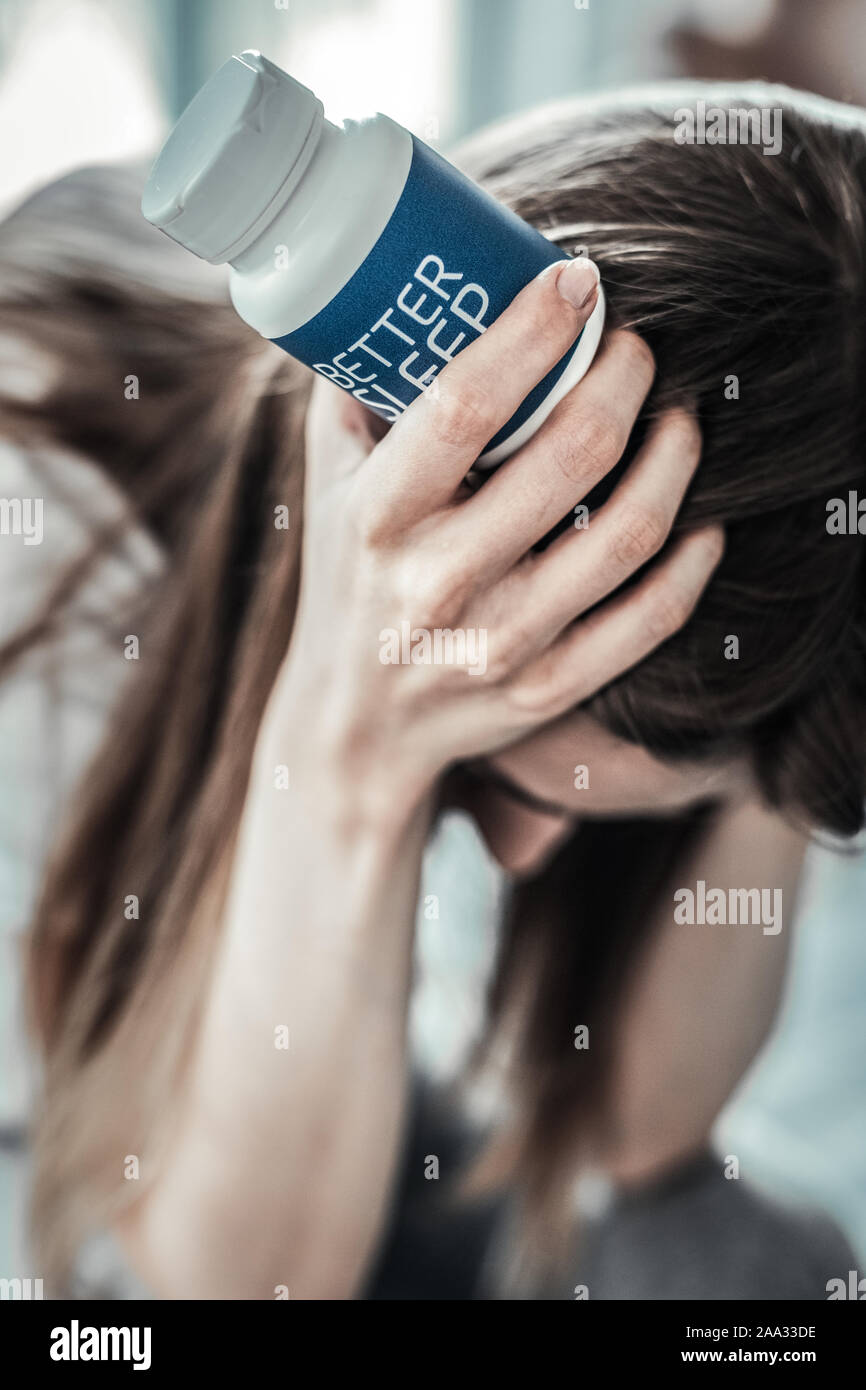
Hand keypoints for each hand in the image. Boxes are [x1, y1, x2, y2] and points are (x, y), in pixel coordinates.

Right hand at [262, 256, 722, 812]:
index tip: (578, 280)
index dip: (533, 331)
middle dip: (624, 378)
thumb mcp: (327, 485)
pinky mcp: (547, 689)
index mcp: (378, 517)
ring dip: (674, 457)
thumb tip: (408, 293)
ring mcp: (499, 642)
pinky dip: (692, 562)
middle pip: (569, 455)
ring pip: (626, 534)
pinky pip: (647, 618)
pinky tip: (702, 522)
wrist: (356, 727)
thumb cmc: (348, 580)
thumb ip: (357, 391)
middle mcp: (439, 581)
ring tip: (679, 419)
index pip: (465, 405)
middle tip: (638, 348)